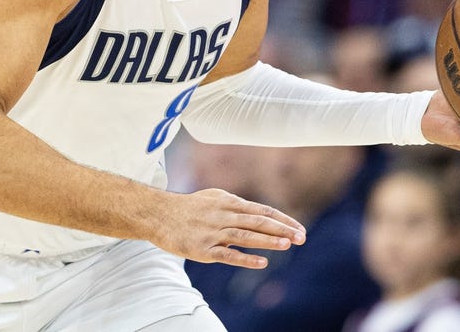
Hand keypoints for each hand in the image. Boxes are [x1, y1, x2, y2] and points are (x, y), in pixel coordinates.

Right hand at [152, 188, 305, 268]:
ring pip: (245, 236)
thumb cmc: (188, 208)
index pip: (262, 210)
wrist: (157, 214)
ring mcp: (213, 232)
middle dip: (282, 229)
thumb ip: (235, 206)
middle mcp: (223, 215)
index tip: (299, 228)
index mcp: (227, 201)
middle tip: (302, 237)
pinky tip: (262, 262)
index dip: (282, 219)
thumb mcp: (213, 198)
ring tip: (287, 245)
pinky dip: (245, 259)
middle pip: (258, 222)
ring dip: (267, 240)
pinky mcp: (202, 250)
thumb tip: (258, 214)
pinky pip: (227, 255)